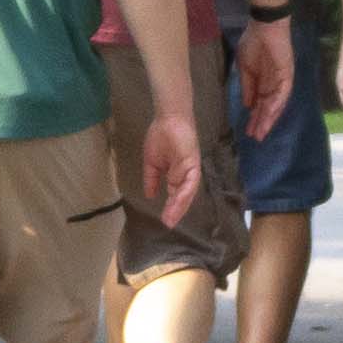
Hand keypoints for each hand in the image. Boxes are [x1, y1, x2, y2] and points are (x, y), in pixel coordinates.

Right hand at [140, 109, 203, 226]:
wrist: (167, 119)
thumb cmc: (160, 137)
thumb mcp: (152, 163)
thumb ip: (152, 179)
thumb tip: (149, 195)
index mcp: (176, 175)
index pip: (174, 195)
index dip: (170, 208)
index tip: (164, 220)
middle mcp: (186, 175)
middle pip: (183, 197)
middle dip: (176, 211)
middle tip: (168, 224)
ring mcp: (191, 170)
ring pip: (188, 192)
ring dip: (180, 205)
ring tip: (171, 217)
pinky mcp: (194, 163)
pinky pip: (191, 180)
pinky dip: (185, 191)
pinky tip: (178, 201)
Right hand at [235, 20, 295, 140]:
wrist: (263, 26)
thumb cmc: (253, 43)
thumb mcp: (245, 68)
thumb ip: (248, 87)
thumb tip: (248, 106)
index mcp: (263, 83)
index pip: (260, 105)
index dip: (255, 118)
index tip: (248, 131)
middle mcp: (273, 85)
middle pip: (269, 108)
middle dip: (262, 123)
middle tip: (256, 138)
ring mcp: (282, 80)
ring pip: (277, 104)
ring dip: (270, 117)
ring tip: (262, 131)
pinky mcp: (287, 74)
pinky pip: (283, 92)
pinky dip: (276, 103)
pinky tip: (269, 113)